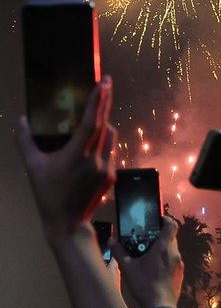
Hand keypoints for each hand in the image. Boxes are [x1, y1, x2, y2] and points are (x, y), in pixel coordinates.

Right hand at [16, 76, 115, 243]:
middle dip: (106, 102)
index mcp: (77, 155)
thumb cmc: (48, 195)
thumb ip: (26, 143)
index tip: (105, 82)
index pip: (92, 122)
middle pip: (105, 124)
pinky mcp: (111, 176)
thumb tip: (22, 121)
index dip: (98, 101)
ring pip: (111, 137)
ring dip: (105, 124)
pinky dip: (104, 143)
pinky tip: (94, 144)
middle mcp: (96, 159)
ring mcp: (107, 168)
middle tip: (107, 83)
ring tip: (98, 114)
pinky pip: (110, 152)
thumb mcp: (33, 168)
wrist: (68, 225)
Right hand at [110, 215, 184, 307]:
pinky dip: (166, 261)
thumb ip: (119, 252)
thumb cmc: (144, 285)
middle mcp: (174, 253)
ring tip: (150, 255)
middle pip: (171, 237)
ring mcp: (179, 265)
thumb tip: (111, 240)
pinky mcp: (180, 275)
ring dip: (163, 249)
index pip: (172, 225)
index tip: (157, 220)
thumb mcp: (128, 268)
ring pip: (173, 250)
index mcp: (164, 247)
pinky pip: (174, 262)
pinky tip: (155, 270)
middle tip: (148, 239)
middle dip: (161, 236)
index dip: (166, 219)